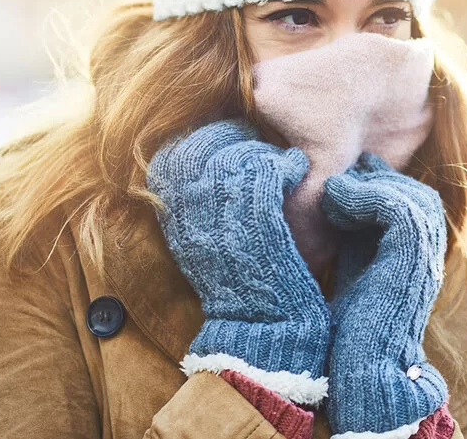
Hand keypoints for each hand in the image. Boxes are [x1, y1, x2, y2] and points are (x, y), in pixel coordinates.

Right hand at [146, 118, 329, 404]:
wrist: (261, 330)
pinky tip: (295, 170)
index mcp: (171, 215)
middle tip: (258, 143)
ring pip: (238, 154)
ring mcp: (221, 215)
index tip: (231, 140)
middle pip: (204, 144)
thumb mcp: (202, 242)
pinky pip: (268, 169)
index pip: (176, 152)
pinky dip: (286, 163)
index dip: (205, 138)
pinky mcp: (258, 220)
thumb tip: (208, 156)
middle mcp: (188, 212)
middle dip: (233, 136)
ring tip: (280, 163)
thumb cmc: (240, 284)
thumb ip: (196, 201)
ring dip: (263, 151)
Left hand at [321, 152, 448, 435]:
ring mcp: (426, 258)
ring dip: (368, 187)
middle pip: (418, 196)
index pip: (412, 206)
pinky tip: (335, 201)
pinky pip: (397, 207)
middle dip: (379, 181)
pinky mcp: (413, 258)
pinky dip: (364, 196)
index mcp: (417, 261)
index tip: (344, 180)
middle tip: (343, 176)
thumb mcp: (353, 271)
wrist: (361, 371)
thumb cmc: (349, 333)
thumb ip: (355, 239)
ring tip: (333, 191)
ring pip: (411, 196)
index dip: (380, 186)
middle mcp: (429, 258)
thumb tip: (337, 200)